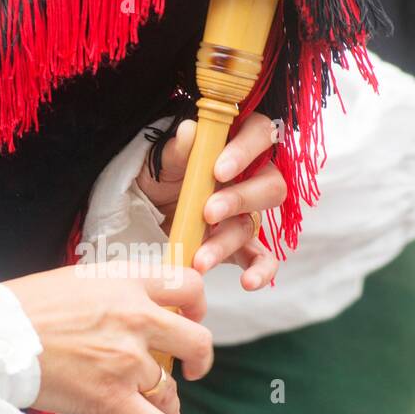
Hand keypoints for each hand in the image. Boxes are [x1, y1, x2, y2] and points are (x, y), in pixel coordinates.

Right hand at [5, 263, 212, 413]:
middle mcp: (136, 318)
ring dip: (168, 399)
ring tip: (160, 404)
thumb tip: (141, 303)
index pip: (188, 287)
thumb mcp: (80, 280)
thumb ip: (117, 289)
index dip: (199, 306)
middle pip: (196, 340)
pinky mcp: (112, 397)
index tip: (192, 319)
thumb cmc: (27, 307)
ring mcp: (127, 360)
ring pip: (170, 388)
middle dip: (198, 358)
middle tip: (190, 367)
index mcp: (128, 282)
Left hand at [136, 113, 284, 288]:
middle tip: (208, 212)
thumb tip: (190, 131)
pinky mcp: (242, 245)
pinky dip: (260, 271)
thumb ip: (177, 149)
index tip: (219, 170)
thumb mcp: (161, 160)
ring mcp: (247, 213)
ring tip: (200, 259)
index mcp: (236, 144)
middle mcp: (251, 177)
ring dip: (227, 242)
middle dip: (239, 199)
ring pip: (254, 223)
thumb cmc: (161, 176)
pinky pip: (261, 258)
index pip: (260, 135)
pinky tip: (248, 283)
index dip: (246, 151)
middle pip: (270, 184)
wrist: (144, 210)